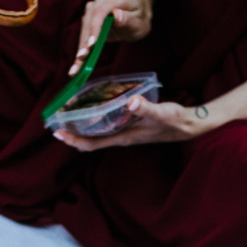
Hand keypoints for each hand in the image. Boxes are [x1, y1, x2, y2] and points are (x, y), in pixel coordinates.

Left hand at [53, 98, 220, 150]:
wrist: (190, 126)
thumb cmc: (175, 121)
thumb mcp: (161, 113)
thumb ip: (145, 108)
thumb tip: (129, 103)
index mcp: (124, 137)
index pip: (92, 143)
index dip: (73, 140)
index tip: (57, 133)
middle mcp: (121, 137)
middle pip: (90, 139)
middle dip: (72, 132)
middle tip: (56, 120)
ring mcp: (126, 132)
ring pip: (98, 133)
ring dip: (82, 126)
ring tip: (68, 114)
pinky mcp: (131, 126)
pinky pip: (108, 125)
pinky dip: (96, 118)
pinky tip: (93, 108)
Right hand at [69, 0, 151, 74]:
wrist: (134, 12)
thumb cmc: (139, 17)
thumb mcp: (140, 20)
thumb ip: (129, 18)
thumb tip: (116, 16)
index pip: (100, 13)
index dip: (94, 29)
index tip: (91, 45)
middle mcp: (100, 1)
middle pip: (88, 22)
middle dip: (84, 43)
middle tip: (81, 60)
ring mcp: (92, 10)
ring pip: (83, 30)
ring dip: (80, 49)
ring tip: (75, 69)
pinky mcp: (89, 20)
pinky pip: (84, 36)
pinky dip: (81, 50)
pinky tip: (76, 65)